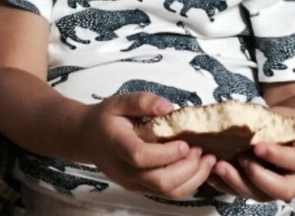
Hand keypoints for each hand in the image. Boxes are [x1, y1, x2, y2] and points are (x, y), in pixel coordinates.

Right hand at [81, 93, 215, 198]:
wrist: (87, 138)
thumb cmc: (105, 118)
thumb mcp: (118, 101)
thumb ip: (142, 101)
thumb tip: (168, 107)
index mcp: (115, 143)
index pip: (140, 156)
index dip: (165, 154)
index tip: (186, 143)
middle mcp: (123, 169)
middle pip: (158, 181)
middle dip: (187, 169)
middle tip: (203, 152)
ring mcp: (132, 182)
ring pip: (166, 192)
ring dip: (192, 179)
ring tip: (208, 160)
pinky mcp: (141, 188)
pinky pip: (167, 193)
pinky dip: (187, 184)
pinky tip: (197, 168)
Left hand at [208, 110, 294, 202]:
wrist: (288, 129)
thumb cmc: (285, 120)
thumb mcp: (284, 116)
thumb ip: (269, 121)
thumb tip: (238, 116)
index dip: (277, 156)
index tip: (257, 146)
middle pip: (282, 189)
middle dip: (257, 177)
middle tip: (239, 159)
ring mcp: (277, 185)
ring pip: (261, 195)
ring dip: (237, 183)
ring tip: (218, 166)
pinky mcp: (259, 186)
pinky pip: (245, 192)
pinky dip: (226, 185)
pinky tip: (211, 174)